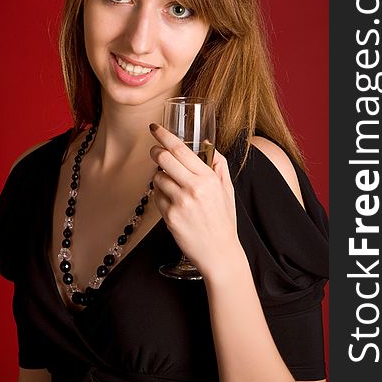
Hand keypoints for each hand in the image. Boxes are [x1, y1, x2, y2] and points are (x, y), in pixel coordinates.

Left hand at [149, 123, 240, 277]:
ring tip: (171, 185)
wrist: (220, 253)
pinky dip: (160, 196)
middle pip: (163, 158)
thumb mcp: (227, 189)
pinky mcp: (169, 217)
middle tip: (155, 151)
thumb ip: (218, 164)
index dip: (164, 135)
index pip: (180, 149)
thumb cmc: (223, 220)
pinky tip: (172, 202)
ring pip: (157, 178)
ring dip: (159, 177)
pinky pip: (156, 197)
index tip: (155, 127)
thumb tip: (207, 143)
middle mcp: (193, 188)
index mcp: (208, 178)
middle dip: (155, 151)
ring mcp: (180, 203)